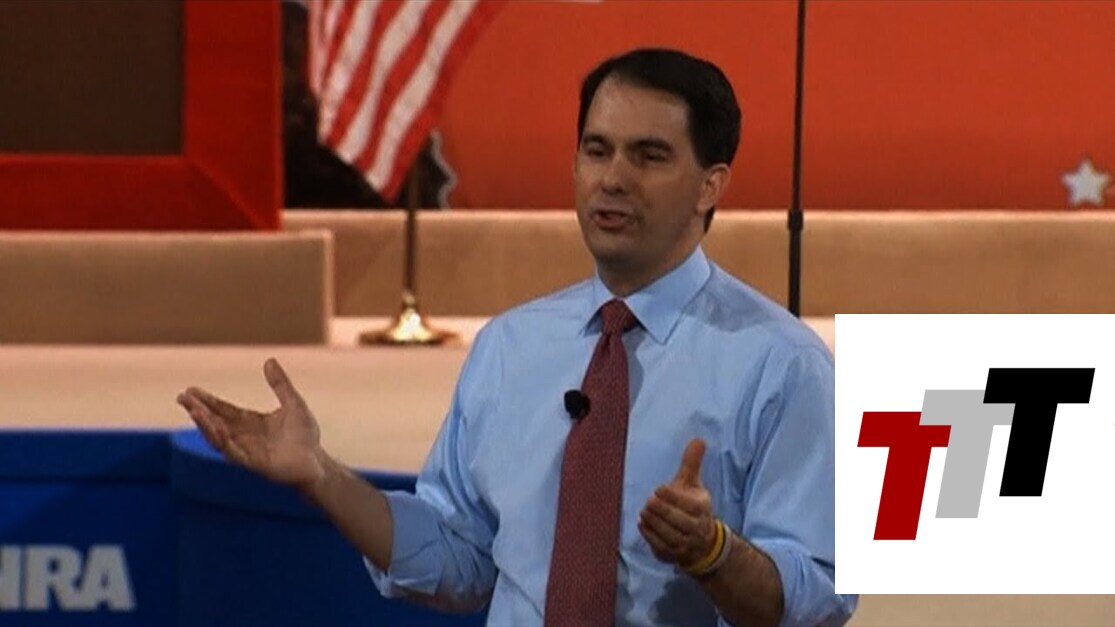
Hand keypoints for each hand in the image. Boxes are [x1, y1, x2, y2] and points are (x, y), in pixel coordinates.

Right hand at [177, 358, 325, 488]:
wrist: (317, 461)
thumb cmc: (305, 435)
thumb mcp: (293, 403)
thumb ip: (281, 384)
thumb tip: (269, 360)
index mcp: (250, 421)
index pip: (223, 409)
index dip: (207, 400)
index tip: (190, 390)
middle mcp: (243, 435)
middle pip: (215, 421)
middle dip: (198, 410)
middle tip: (182, 397)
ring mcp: (246, 450)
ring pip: (218, 437)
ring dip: (205, 425)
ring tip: (193, 411)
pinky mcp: (253, 463)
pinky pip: (232, 452)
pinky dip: (222, 441)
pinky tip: (215, 428)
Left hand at [637, 437, 717, 568]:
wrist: (703, 542)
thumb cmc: (693, 506)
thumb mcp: (694, 484)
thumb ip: (692, 463)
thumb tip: (698, 439)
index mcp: (702, 508)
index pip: (688, 504)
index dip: (672, 497)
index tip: (658, 489)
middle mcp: (696, 528)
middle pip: (678, 521)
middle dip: (662, 511)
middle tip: (649, 501)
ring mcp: (685, 544)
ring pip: (670, 535)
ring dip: (655, 523)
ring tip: (645, 512)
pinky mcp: (673, 555)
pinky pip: (661, 547)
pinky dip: (650, 536)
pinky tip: (643, 524)